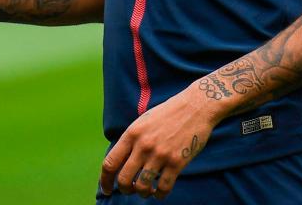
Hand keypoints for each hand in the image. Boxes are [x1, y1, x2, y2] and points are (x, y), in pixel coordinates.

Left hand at [99, 82, 219, 198]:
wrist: (196, 105)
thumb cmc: (169, 113)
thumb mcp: (144, 121)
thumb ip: (132, 140)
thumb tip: (120, 162)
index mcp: (133, 133)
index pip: (110, 163)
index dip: (104, 181)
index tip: (106, 189)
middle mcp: (144, 145)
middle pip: (123, 180)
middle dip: (124, 189)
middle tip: (130, 189)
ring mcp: (160, 154)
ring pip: (142, 187)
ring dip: (142, 193)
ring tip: (147, 189)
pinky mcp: (177, 162)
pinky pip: (163, 188)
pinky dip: (160, 195)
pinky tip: (160, 190)